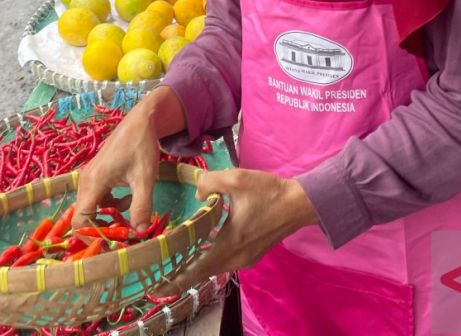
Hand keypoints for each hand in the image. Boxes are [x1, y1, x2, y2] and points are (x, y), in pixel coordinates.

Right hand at [74, 95, 169, 230]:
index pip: (80, 219)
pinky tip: (129, 198)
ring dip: (110, 215)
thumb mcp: (145, 178)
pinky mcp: (97, 176)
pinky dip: (111, 204)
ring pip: (92, 208)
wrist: (140, 122)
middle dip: (103, 227)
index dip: (91, 235)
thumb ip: (141, 206)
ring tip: (132, 209)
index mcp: (94, 182)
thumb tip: (139, 233)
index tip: (110, 244)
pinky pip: (98, 199)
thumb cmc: (141, 146)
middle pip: (84, 215)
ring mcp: (90, 178)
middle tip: (124, 233)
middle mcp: (86, 181)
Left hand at [164, 169, 318, 293]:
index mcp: (231, 243)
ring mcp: (247, 259)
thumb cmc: (269, 192)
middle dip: (185, 269)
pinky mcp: (253, 256)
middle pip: (204, 271)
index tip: (161, 281)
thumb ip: (210, 182)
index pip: (199, 268)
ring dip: (199, 263)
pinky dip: (213, 259)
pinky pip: (227, 262)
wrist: (300, 203)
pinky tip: (205, 245)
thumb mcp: (237, 179)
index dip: (178, 276)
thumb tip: (198, 192)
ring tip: (181, 254)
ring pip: (216, 267)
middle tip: (166, 262)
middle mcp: (238, 258)